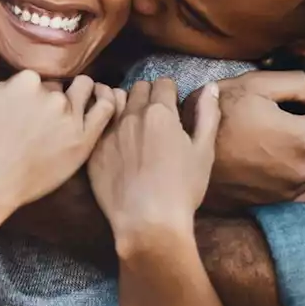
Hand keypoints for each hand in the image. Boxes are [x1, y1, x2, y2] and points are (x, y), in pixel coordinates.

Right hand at [0, 49, 117, 215]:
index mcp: (25, 80)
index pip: (36, 77)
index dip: (29, 92)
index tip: (22, 108)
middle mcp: (51, 95)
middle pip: (59, 85)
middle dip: (51, 96)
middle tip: (41, 117)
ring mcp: (70, 117)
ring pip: (84, 90)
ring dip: (80, 93)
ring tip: (71, 108)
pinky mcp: (83, 140)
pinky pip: (106, 109)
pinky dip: (107, 99)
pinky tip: (104, 100)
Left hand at [89, 78, 220, 238]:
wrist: (148, 222)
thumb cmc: (182, 188)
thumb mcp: (204, 151)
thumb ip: (207, 115)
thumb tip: (211, 87)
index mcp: (160, 113)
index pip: (163, 83)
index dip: (170, 92)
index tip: (172, 105)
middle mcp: (131, 116)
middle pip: (138, 89)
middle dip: (148, 96)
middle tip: (156, 115)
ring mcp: (109, 132)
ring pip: (114, 102)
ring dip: (125, 106)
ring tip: (133, 124)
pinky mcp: (94, 150)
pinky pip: (98, 126)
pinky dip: (108, 127)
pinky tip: (117, 143)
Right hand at [181, 71, 304, 211]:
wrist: (188, 156)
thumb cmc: (220, 117)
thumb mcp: (254, 84)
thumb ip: (296, 84)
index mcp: (303, 137)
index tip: (299, 109)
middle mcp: (304, 168)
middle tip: (287, 124)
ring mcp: (290, 189)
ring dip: (304, 156)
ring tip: (275, 144)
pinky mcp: (276, 203)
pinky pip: (300, 192)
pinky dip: (294, 180)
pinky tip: (274, 168)